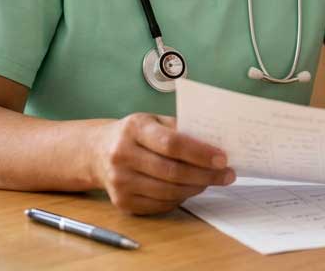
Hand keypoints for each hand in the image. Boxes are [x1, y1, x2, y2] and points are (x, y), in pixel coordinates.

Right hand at [89, 113, 235, 214]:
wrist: (97, 152)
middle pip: (172, 171)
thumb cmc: (135, 134)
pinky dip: (180, 199)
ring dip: (196, 188)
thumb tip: (215, 143)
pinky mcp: (122, 202)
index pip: (172, 144)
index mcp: (134, 129)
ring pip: (168, 191)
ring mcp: (120, 182)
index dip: (200, 153)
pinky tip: (190, 189)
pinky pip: (160, 205)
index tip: (223, 158)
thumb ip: (180, 129)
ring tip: (211, 181)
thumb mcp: (154, 120)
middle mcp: (123, 155)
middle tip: (227, 174)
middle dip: (205, 175)